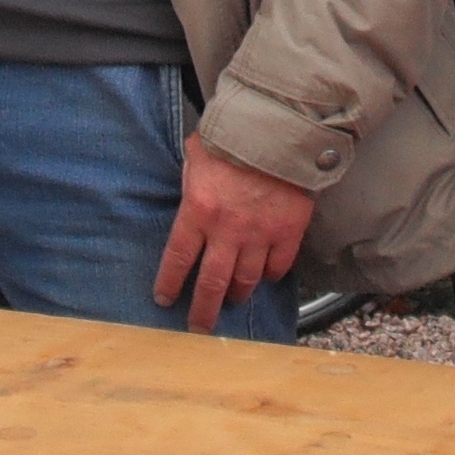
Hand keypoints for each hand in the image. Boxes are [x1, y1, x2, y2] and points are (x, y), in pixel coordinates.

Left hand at [154, 134, 316, 332]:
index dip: (170, 284)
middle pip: (211, 284)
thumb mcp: (197, 155)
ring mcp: (260, 234)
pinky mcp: (288, 231)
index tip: (165, 299)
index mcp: (198, 210)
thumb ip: (191, 182)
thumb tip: (189, 198)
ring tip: (232, 299)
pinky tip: (265, 276)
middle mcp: (227, 230)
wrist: (279, 128)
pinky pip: (279, 267)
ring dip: (237, 294)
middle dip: (203, 311)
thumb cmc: (234, 137)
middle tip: (198, 326)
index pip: (178, 259)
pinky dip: (271, 275)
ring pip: (246, 280)